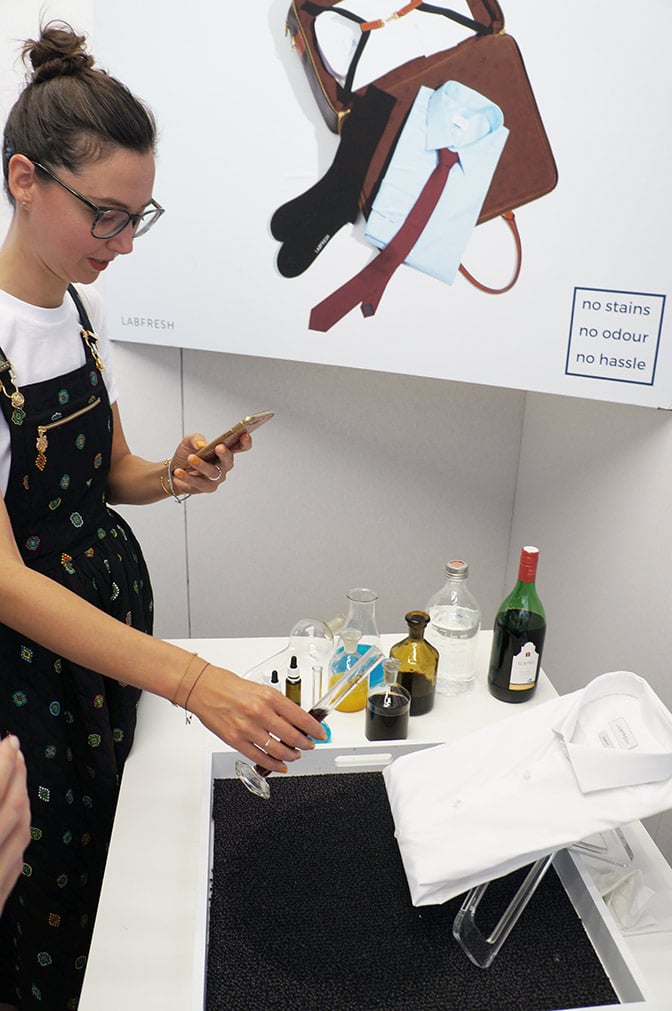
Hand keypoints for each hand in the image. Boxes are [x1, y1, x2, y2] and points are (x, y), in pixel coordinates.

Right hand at [0, 736, 30, 913]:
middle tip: (15, 749)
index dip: (3, 762)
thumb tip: (1, 776)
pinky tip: (17, 819)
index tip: (9, 741)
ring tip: (17, 775)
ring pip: (20, 831)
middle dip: (15, 774)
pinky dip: (19, 830)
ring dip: (21, 798)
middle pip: (11, 806)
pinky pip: (16, 858)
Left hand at [168, 431, 251, 496]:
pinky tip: (179, 471)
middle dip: (225, 454)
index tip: (244, 435)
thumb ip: (196, 438)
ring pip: (213, 472)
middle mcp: (224, 465)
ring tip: (190, 458)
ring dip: (201, 465)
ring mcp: (217, 477)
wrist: (173, 470)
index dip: (245, 442)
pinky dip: (188, 477)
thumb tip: (202, 445)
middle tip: (219, 447)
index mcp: (224, 451)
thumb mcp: (189, 441)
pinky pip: (200, 483)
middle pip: (229, 461)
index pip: (239, 447)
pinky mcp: (208, 487)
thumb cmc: (187, 454)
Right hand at [189, 665, 325, 772]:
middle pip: (292, 736)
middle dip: (305, 744)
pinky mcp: (235, 740)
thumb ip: (279, 705)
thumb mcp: (261, 690)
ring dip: (291, 756)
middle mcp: (260, 712)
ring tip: (295, 755)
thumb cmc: (231, 687)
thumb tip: (296, 720)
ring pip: (278, 750)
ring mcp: (247, 728)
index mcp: (269, 697)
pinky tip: (279, 765)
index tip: (320, 734)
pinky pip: (259, 757)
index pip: (300, 717)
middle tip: (309, 746)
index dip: (314, 729)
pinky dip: (273, 765)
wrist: (205, 689)